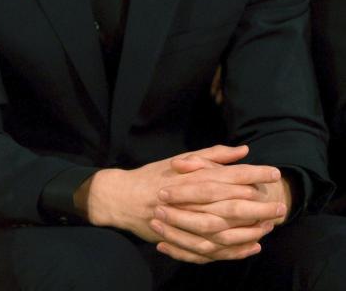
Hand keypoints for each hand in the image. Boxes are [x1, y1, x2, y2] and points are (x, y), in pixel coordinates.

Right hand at [83, 145, 279, 260]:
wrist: (121, 198)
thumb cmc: (153, 177)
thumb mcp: (180, 161)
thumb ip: (211, 155)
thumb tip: (243, 150)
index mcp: (189, 176)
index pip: (227, 174)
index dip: (253, 174)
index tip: (274, 173)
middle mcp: (188, 198)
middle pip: (230, 203)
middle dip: (258, 205)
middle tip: (280, 206)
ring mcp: (183, 220)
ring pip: (223, 229)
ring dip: (249, 229)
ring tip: (269, 226)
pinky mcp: (180, 238)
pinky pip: (213, 249)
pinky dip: (234, 249)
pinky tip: (252, 246)